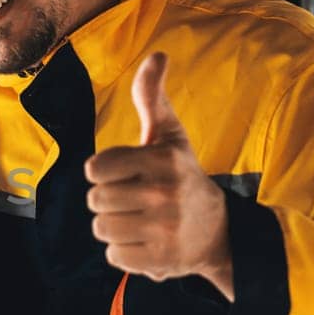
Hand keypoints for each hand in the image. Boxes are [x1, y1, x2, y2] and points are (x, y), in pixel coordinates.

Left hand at [84, 53, 234, 299]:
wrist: (218, 231)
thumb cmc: (182, 175)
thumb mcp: (170, 135)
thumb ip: (152, 96)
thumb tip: (156, 54)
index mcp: (162, 160)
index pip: (95, 169)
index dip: (104, 172)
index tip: (125, 173)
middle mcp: (164, 194)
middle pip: (96, 200)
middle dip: (109, 200)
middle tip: (136, 200)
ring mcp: (164, 229)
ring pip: (102, 229)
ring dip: (115, 227)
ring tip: (141, 221)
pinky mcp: (161, 260)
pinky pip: (113, 256)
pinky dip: (124, 252)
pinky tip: (146, 242)